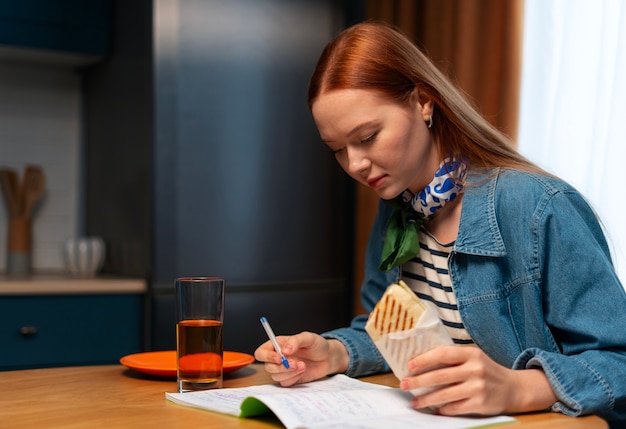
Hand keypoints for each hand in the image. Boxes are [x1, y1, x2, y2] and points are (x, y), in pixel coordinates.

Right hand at [254, 332, 348, 386]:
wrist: (328, 357)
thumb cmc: (317, 344)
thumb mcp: (307, 337)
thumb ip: (295, 341)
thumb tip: (284, 351)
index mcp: (278, 345)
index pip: (261, 352)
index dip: (267, 356)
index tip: (280, 357)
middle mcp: (278, 357)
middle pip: (267, 366)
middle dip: (280, 367)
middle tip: (294, 363)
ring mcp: (283, 369)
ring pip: (275, 376)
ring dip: (289, 372)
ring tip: (303, 365)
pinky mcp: (290, 378)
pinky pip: (285, 383)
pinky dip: (294, 378)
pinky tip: (303, 370)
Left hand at [399, 346, 556, 415]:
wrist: (514, 388)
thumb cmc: (486, 370)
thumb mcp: (473, 358)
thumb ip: (453, 359)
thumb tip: (422, 363)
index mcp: (471, 354)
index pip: (443, 354)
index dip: (424, 359)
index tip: (410, 365)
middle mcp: (475, 369)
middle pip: (440, 376)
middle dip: (418, 381)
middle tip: (404, 384)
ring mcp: (478, 387)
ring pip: (444, 394)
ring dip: (426, 399)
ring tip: (414, 401)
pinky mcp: (480, 404)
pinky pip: (455, 408)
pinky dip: (442, 409)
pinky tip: (434, 410)